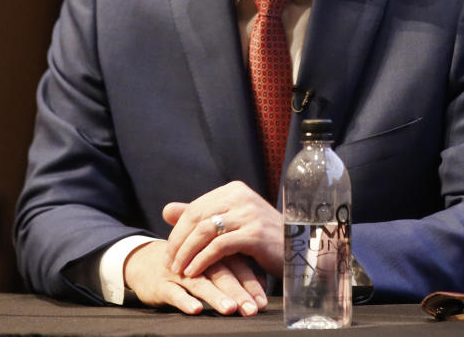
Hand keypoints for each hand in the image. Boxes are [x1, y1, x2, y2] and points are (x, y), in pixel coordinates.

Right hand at [123, 239, 266, 315]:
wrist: (144, 261)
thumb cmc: (186, 265)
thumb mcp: (210, 264)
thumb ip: (235, 269)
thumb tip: (262, 279)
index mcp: (213, 253)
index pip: (236, 266)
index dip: (250, 284)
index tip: (262, 302)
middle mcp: (198, 261)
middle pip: (221, 274)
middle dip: (238, 293)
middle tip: (251, 309)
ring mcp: (180, 272)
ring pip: (200, 283)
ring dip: (215, 296)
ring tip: (230, 309)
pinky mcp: (161, 284)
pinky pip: (174, 292)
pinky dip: (185, 300)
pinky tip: (196, 309)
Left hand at [164, 180, 283, 278]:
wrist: (297, 251)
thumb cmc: (262, 239)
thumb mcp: (230, 224)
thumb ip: (200, 216)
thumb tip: (166, 210)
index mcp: (234, 190)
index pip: (196, 207)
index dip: (178, 230)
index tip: (169, 252)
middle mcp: (241, 196)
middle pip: (197, 217)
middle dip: (179, 242)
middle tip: (169, 263)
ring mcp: (249, 214)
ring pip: (206, 230)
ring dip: (187, 253)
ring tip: (178, 270)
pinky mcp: (255, 234)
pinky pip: (219, 246)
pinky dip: (202, 260)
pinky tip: (194, 272)